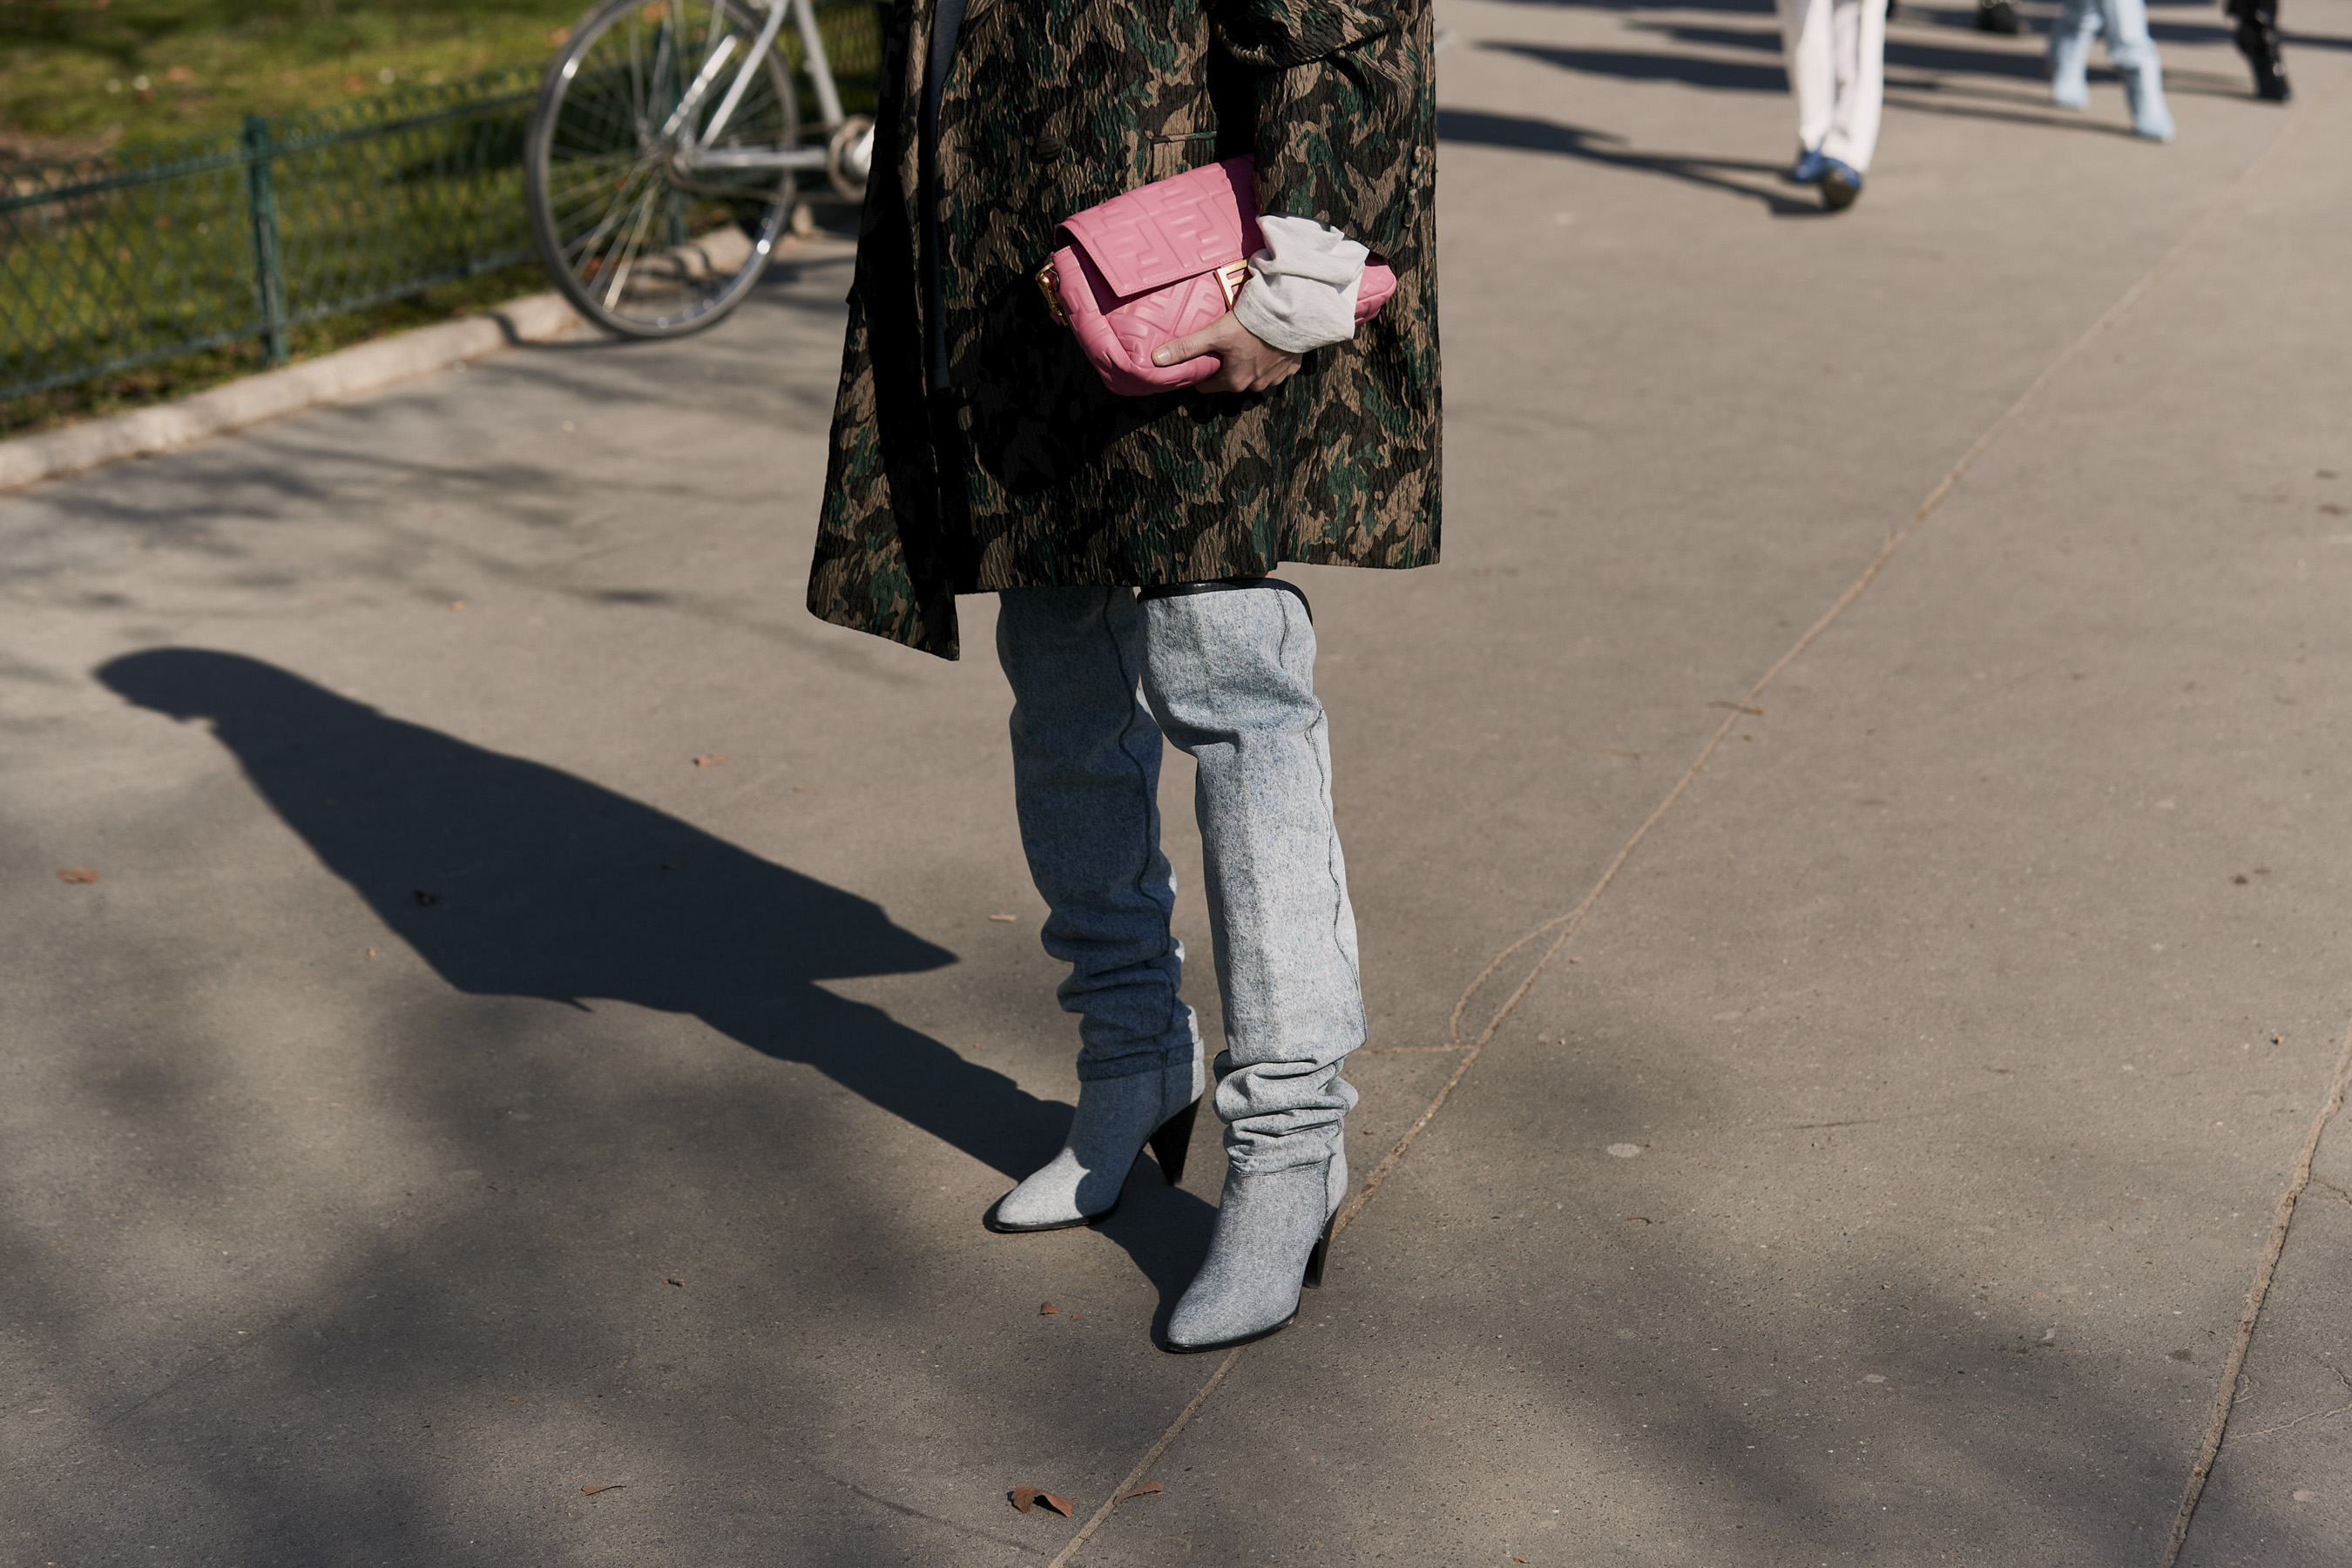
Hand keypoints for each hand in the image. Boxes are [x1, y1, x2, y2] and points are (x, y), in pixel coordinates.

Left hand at [1151, 311, 1302, 393]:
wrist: (1292, 315)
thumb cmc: (1252, 325)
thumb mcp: (1215, 334)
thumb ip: (1186, 347)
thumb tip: (1156, 360)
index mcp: (1234, 381)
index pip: (1207, 385)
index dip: (1201, 372)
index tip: (1201, 358)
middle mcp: (1255, 385)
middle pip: (1232, 379)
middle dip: (1226, 366)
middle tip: (1224, 344)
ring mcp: (1276, 378)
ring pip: (1256, 374)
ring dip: (1251, 362)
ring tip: (1248, 341)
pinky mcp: (1292, 367)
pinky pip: (1278, 367)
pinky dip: (1272, 357)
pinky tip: (1269, 343)